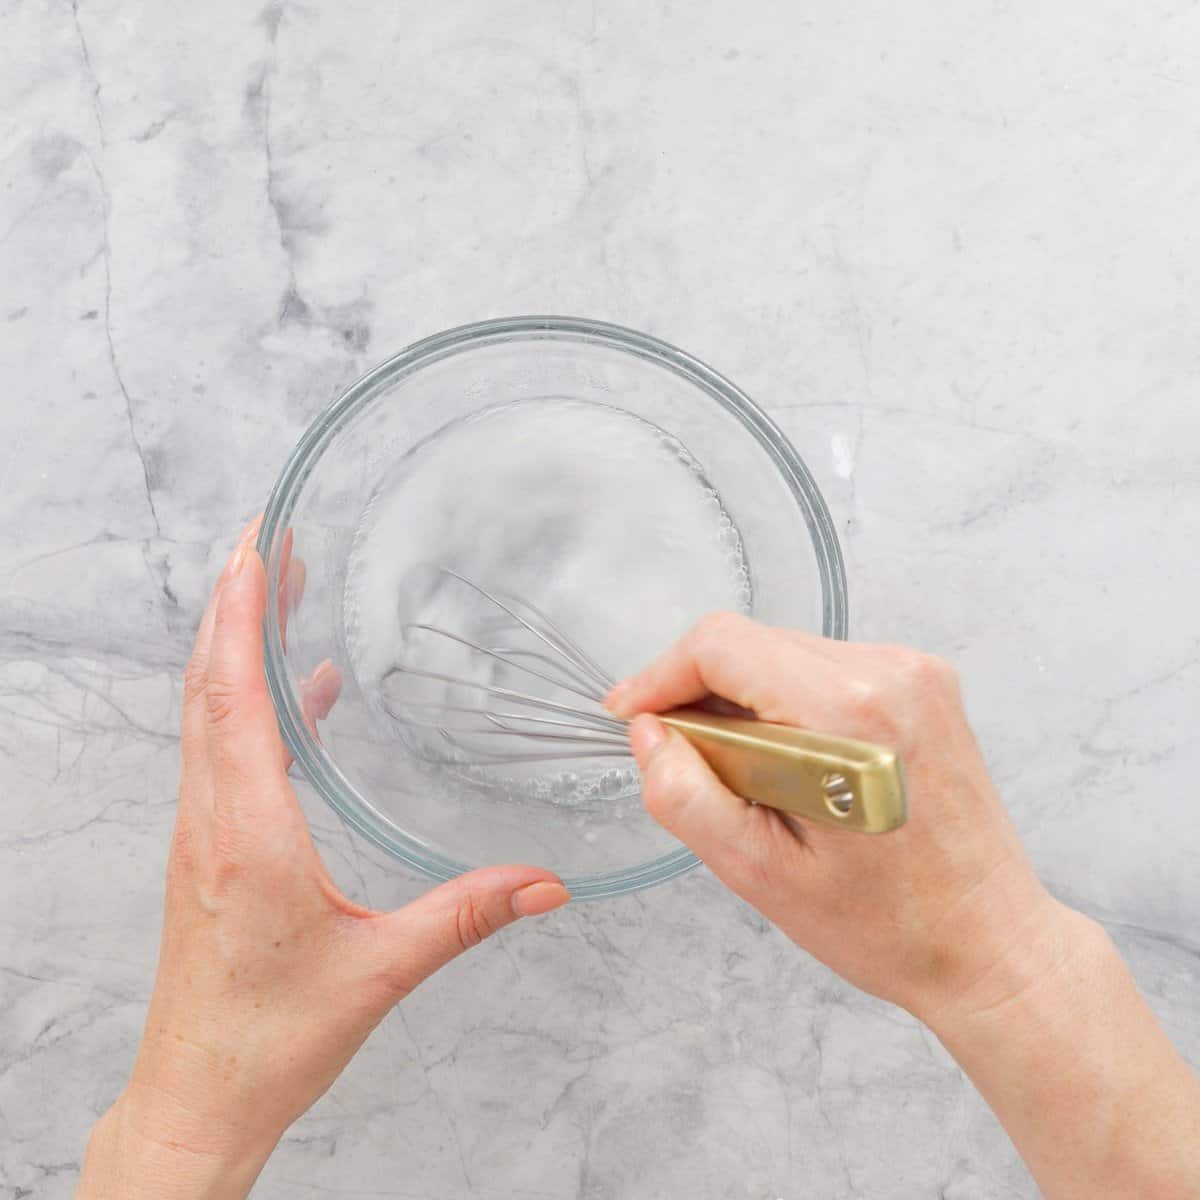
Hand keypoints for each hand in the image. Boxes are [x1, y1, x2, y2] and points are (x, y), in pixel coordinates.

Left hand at [78, 522, 568, 1199]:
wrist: (197, 1098)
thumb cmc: (271, 1040)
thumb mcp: (379, 972)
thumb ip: (465, 917)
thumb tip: (545, 885)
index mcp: (248, 835)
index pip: (235, 700)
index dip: (241, 618)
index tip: (254, 549)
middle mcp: (213, 820)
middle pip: (211, 685)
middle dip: (237, 603)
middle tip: (270, 537)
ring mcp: (204, 831)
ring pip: (207, 711)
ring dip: (235, 642)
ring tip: (274, 586)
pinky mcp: (210, 847)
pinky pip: (223, 748)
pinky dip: (255, 699)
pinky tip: (309, 690)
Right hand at [607, 613, 1199, 1199]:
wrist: (990, 943)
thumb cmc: (888, 925)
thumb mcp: (759, 873)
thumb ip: (685, 794)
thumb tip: (648, 733)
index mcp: (849, 711)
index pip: (721, 644)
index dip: (660, 677)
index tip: (632, 718)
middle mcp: (889, 672)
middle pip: (751, 643)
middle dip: (701, 696)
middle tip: (692, 767)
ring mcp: (915, 672)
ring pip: (784, 653)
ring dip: (746, 704)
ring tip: (754, 781)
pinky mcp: (924, 684)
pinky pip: (823, 669)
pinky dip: (788, 707)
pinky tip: (796, 769)